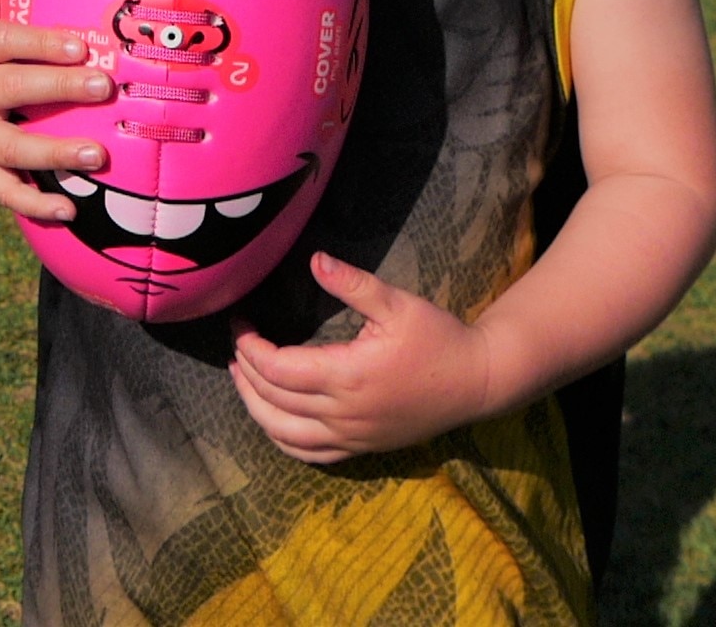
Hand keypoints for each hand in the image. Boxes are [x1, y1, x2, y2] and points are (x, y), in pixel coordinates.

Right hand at [0, 0, 111, 223]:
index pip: (2, 43)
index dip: (38, 43)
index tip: (79, 42)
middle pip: (10, 91)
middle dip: (57, 89)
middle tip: (104, 86)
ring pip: (9, 149)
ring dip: (53, 155)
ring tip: (99, 155)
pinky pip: (3, 191)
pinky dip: (33, 204)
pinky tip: (71, 208)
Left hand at [229, 253, 492, 462]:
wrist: (478, 382)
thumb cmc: (438, 338)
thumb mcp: (398, 303)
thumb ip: (353, 283)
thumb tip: (314, 260)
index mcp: (348, 375)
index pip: (277, 369)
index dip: (249, 346)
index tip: (240, 321)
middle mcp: (344, 413)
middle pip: (273, 400)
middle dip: (245, 370)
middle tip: (236, 343)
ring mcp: (352, 436)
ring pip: (284, 434)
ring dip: (254, 407)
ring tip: (242, 377)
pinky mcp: (362, 447)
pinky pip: (310, 455)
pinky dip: (281, 439)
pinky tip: (271, 418)